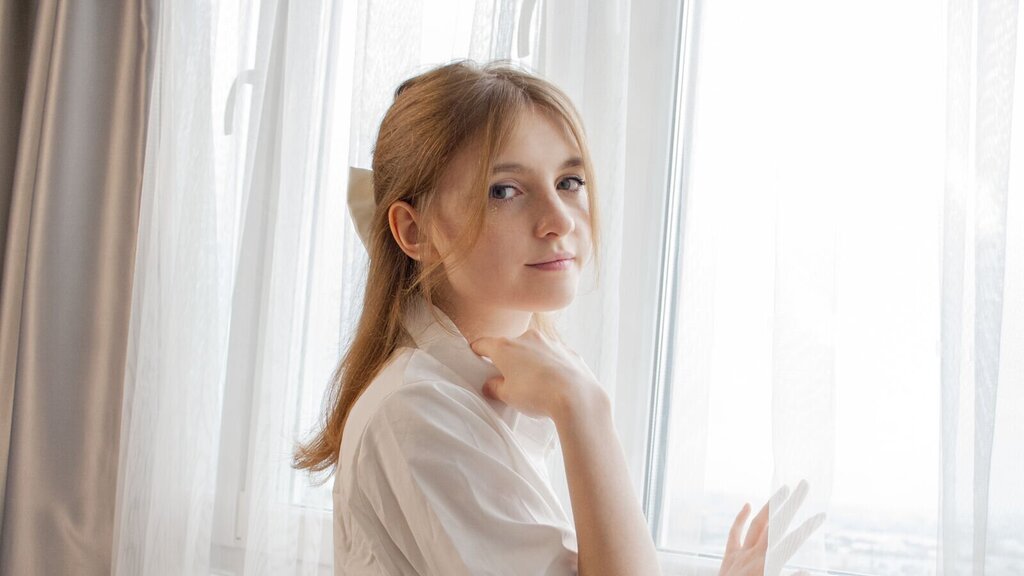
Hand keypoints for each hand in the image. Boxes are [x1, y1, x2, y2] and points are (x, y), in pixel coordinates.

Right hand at [469, 328, 600, 419]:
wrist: (576, 396)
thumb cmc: (537, 394)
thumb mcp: (507, 396)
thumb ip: (495, 387)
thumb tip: (491, 384)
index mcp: (506, 347)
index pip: (484, 344)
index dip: (478, 351)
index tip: (476, 355)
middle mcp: (527, 338)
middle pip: (510, 346)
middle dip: (508, 361)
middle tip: (509, 381)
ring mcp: (550, 342)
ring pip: (534, 350)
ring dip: (531, 362)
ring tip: (535, 386)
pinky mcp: (568, 351)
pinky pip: (553, 356)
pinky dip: (550, 366)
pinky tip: (554, 384)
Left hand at [718, 480, 825, 575]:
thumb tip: (807, 572)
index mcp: (767, 566)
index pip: (791, 542)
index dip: (807, 528)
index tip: (821, 515)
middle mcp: (753, 556)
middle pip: (776, 524)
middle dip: (791, 504)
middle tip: (804, 485)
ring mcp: (740, 554)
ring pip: (757, 523)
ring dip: (771, 505)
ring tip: (783, 489)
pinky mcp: (729, 557)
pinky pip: (734, 533)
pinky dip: (741, 518)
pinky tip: (748, 505)